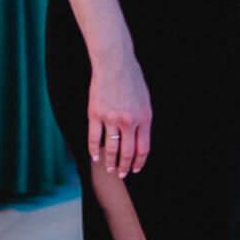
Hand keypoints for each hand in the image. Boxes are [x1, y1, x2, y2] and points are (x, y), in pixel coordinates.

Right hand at [88, 49, 151, 175]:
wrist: (115, 64)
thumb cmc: (132, 81)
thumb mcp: (145, 101)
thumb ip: (143, 121)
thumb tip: (139, 140)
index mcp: (144, 118)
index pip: (143, 148)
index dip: (139, 162)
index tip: (135, 169)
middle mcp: (128, 121)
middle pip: (127, 152)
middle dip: (125, 167)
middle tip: (122, 175)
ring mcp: (111, 118)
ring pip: (110, 148)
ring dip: (110, 162)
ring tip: (110, 169)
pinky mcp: (95, 114)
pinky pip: (94, 138)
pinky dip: (94, 150)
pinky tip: (96, 156)